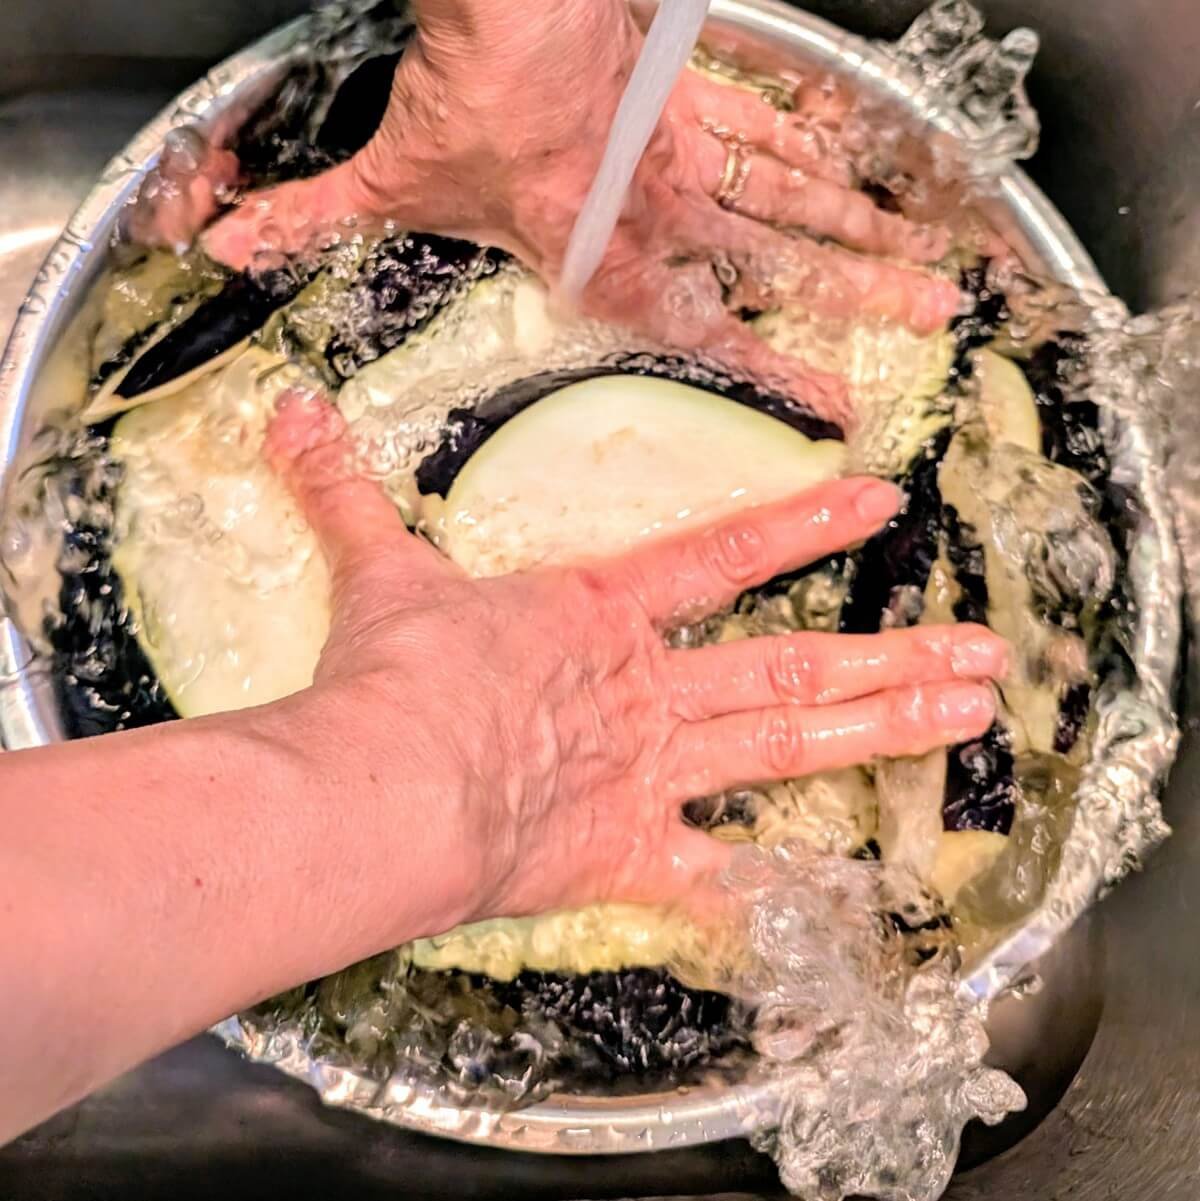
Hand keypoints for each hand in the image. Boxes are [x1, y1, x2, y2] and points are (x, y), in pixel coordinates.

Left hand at [131, 0, 959, 426]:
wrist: (521, 3)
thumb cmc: (469, 101)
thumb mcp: (392, 177)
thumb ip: (320, 217)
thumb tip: (232, 242)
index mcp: (611, 258)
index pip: (707, 332)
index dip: (774, 374)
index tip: (833, 408)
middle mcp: (672, 210)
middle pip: (785, 259)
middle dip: (860, 294)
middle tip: (930, 317)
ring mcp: (698, 144)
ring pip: (801, 190)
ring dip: (866, 222)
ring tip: (927, 254)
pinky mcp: (702, 85)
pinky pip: (780, 118)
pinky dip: (829, 138)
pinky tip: (871, 156)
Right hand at [268, 390, 1004, 922]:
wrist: (393, 777)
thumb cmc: (397, 673)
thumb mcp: (376, 571)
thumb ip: (346, 492)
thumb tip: (288, 415)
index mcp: (600, 616)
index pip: (724, 554)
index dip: (804, 524)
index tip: (880, 500)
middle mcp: (647, 691)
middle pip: (792, 669)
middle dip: (894, 656)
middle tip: (986, 653)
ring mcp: (649, 773)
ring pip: (788, 751)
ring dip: (883, 733)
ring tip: (967, 721)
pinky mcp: (625, 855)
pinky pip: (705, 884)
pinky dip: (760, 899)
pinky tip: (829, 910)